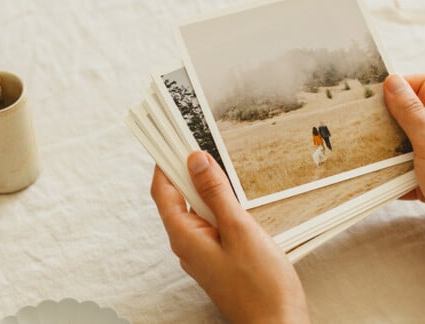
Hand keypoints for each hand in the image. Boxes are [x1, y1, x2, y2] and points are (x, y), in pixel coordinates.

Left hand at [151, 151, 309, 322]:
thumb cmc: (261, 287)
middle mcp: (188, 245)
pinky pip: (211, 224)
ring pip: (197, 210)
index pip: (162, 191)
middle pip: (178, 197)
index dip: (165, 162)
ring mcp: (203, 253)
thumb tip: (196, 161)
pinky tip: (233, 198)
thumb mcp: (240, 229)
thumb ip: (216, 193)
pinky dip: (218, 205)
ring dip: (206, 187)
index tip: (172, 138)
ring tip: (219, 165)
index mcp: (185, 237)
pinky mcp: (219, 258)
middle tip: (201, 143)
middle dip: (187, 170)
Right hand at [383, 74, 424, 282]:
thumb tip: (393, 81)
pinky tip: (375, 179)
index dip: (400, 84)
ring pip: (401, 142)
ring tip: (363, 151)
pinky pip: (401, 170)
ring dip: (384, 148)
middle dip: (384, 117)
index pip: (423, 84)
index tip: (374, 95)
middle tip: (361, 122)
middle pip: (408, 112)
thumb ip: (410, 112)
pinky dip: (389, 174)